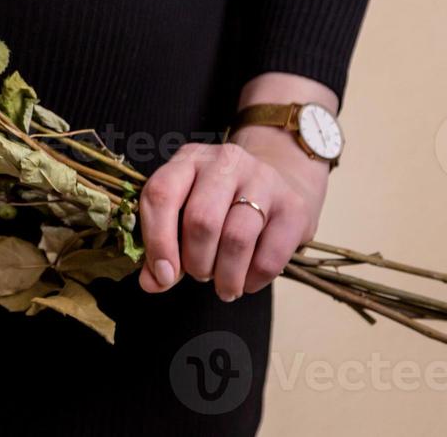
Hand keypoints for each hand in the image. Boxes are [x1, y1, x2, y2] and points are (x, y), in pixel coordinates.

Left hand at [137, 122, 329, 302]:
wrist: (281, 180)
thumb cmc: (221, 203)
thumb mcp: (186, 210)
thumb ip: (162, 247)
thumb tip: (153, 283)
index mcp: (188, 159)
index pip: (161, 194)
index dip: (157, 241)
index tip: (163, 276)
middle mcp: (225, 161)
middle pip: (201, 220)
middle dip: (196, 262)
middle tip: (200, 276)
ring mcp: (263, 179)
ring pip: (236, 239)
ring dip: (225, 276)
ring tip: (224, 287)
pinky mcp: (293, 206)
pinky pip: (270, 257)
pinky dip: (253, 280)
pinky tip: (247, 282)